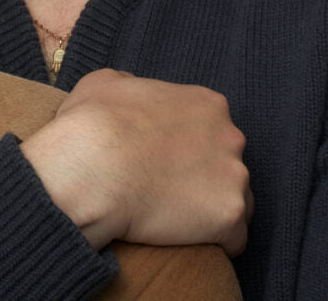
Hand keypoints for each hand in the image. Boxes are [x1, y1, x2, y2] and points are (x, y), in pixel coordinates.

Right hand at [20, 68, 250, 254]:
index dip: (191, 150)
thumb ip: (131, 85)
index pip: (213, 130)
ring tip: (182, 223)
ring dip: (214, 210)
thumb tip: (129, 91)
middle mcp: (230, 136)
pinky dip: (218, 243)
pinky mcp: (228, 216)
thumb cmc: (93, 125)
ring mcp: (234, 176)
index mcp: (206, 104)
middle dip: (207, 178)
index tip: (168, 164)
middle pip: (229, 164)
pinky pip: (235, 238)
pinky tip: (194, 244)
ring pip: (237, 200)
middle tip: (172, 192)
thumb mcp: (105, 83)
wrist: (91, 168)